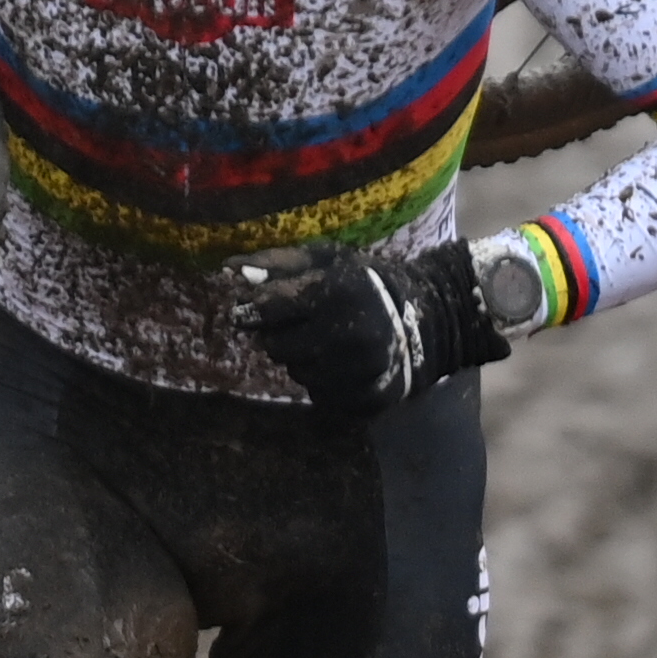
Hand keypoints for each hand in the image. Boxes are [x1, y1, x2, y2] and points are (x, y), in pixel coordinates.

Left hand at [234, 238, 506, 418]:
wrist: (425, 319)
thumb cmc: (365, 282)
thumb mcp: (327, 259)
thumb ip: (279, 264)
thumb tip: (231, 271)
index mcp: (335, 293)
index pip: (268, 309)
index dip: (252, 311)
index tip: (249, 312)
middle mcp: (347, 335)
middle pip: (275, 347)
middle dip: (279, 336)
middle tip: (299, 325)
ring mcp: (359, 371)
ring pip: (296, 373)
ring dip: (300, 358)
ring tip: (324, 341)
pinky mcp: (366, 398)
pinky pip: (320, 395)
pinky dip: (322, 380)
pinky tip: (339, 363)